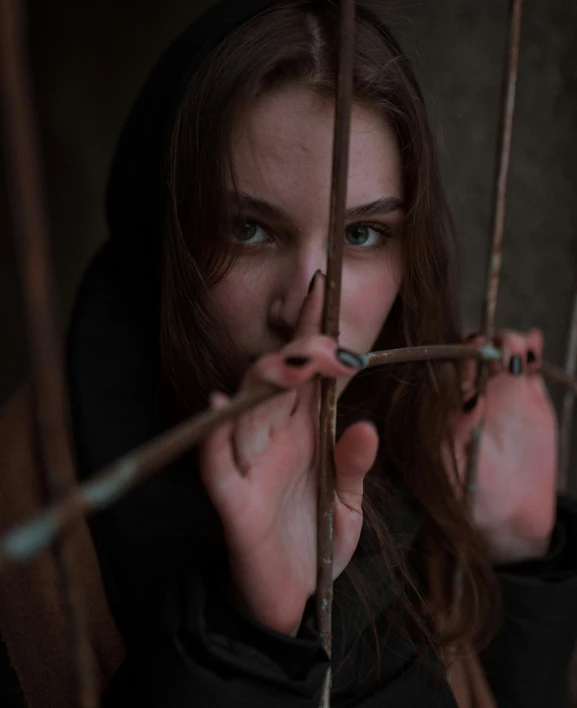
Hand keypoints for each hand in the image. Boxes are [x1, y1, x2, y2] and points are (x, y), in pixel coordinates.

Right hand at [199, 273, 378, 634]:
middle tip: (331, 341)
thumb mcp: (349, 504)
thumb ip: (355, 466)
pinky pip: (217, 461)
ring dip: (268, 379)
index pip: (307, 374)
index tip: (324, 288)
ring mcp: (250, 466)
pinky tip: (222, 402)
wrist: (294, 601)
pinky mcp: (232, 502)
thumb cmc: (317, 544)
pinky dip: (217, 432)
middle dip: (300, 351)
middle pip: (275, 379)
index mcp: (302, 434)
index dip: (312, 331)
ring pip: (246, 407)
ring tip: (297, 359)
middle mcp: (273, 441)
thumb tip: (364, 426)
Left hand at [447, 329, 557, 564]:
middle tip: (495, 348)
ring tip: (519, 349)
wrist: (511, 516)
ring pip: (499, 353)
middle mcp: (468, 394)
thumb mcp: (455, 473)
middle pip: (470, 352)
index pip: (443, 369)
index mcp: (443, 409)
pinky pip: (528, 365)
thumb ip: (459, 440)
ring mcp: (498, 391)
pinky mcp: (527, 396)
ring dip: (507, 342)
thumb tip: (470, 403)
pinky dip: (532, 349)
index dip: (453, 354)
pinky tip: (535, 343)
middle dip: (481, 343)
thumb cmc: (471, 499)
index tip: (467, 351)